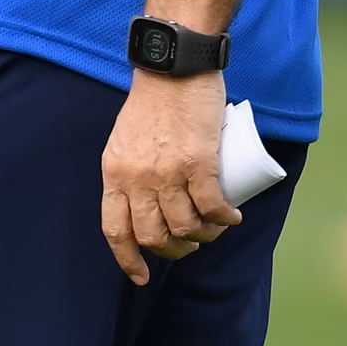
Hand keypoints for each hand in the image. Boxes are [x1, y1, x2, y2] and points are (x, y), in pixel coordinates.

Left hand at [100, 69, 242, 285]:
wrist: (172, 68)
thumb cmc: (151, 103)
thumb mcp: (124, 141)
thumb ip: (130, 169)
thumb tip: (148, 204)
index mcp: (113, 173)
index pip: (115, 229)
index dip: (128, 259)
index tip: (141, 277)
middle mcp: (135, 177)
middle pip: (153, 236)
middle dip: (175, 250)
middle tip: (191, 241)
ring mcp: (166, 172)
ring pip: (187, 227)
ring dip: (206, 236)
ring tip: (215, 227)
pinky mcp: (198, 162)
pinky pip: (213, 207)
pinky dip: (226, 219)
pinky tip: (233, 218)